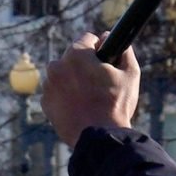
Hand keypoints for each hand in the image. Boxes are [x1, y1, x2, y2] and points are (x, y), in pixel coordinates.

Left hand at [41, 31, 138, 146]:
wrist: (99, 138)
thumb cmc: (115, 105)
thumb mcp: (130, 75)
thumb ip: (123, 52)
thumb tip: (110, 37)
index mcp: (76, 55)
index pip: (87, 39)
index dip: (99, 48)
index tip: (104, 59)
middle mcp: (57, 66)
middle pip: (72, 57)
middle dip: (84, 65)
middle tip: (99, 82)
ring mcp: (48, 85)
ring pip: (62, 74)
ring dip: (73, 80)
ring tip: (89, 97)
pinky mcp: (45, 102)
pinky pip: (56, 92)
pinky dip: (65, 96)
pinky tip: (79, 107)